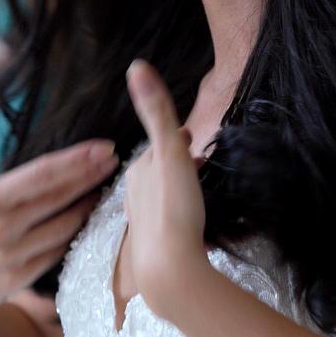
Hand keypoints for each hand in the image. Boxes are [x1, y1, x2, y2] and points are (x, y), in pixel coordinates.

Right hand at [0, 98, 120, 336]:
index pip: (42, 174)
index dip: (77, 159)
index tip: (103, 146)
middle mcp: (1, 229)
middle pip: (60, 196)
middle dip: (91, 175)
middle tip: (115, 158)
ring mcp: (13, 257)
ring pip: (65, 226)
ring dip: (89, 204)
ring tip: (106, 186)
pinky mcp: (21, 279)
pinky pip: (58, 251)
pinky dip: (75, 232)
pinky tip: (87, 217)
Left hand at [122, 59, 212, 321]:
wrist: (170, 271)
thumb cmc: (173, 209)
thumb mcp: (169, 152)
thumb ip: (156, 110)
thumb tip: (136, 65)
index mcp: (138, 172)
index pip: (159, 145)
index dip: (177, 137)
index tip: (193, 136)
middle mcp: (135, 196)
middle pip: (160, 170)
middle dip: (178, 162)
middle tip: (201, 160)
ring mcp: (144, 223)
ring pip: (163, 196)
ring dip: (179, 188)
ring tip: (197, 190)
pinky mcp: (156, 248)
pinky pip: (170, 221)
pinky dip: (180, 213)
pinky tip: (191, 224)